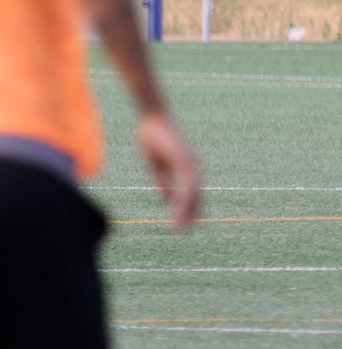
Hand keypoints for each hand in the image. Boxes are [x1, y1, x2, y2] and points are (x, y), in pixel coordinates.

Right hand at [137, 111, 199, 228]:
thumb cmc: (152, 136)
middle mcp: (192, 166)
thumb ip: (163, 180)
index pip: (191, 192)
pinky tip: (176, 208)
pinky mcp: (183, 160)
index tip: (184, 223)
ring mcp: (189, 163)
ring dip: (187, 210)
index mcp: (185, 167)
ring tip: (180, 226)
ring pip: (192, 193)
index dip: (188, 208)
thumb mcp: (155, 163)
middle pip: (195, 196)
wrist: (153, 117)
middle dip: (190, 214)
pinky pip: (185, 184)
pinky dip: (182, 198)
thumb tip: (166, 199)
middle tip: (184, 230)